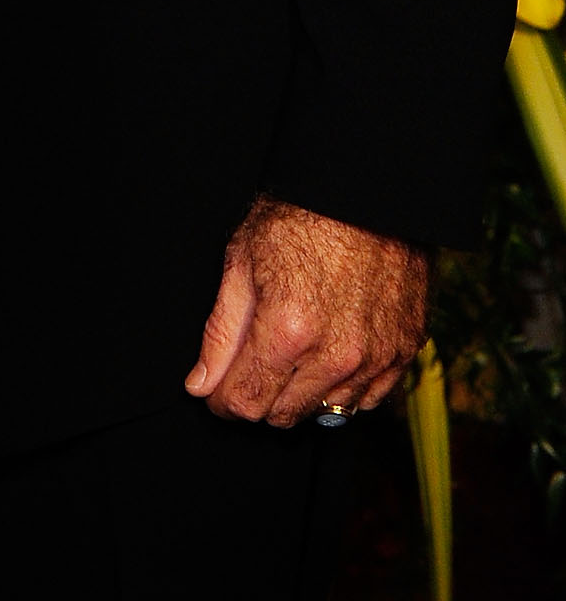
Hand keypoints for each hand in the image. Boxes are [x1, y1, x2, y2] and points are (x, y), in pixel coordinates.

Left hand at [186, 197, 427, 425]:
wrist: (367, 190)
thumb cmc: (299, 216)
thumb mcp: (242, 260)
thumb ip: (221, 332)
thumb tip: (200, 385)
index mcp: (289, 332)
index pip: (247, 403)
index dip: (223, 400)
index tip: (216, 389)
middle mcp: (336, 357)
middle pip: (284, 415)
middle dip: (259, 397)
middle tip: (251, 364)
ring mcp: (375, 358)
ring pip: (326, 412)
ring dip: (301, 394)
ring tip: (292, 351)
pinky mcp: (404, 352)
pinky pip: (368, 399)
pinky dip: (344, 387)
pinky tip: (329, 354)